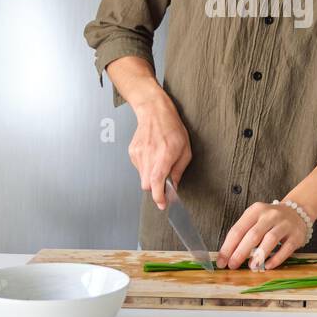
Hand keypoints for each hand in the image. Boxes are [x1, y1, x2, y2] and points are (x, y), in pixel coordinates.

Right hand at [127, 95, 191, 210]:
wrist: (154, 112)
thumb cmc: (172, 128)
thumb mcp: (185, 150)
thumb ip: (179, 170)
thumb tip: (174, 185)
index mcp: (164, 155)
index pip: (156, 182)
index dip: (158, 196)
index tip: (162, 204)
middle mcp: (149, 156)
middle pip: (147, 185)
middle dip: (155, 188)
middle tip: (164, 182)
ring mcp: (138, 154)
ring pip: (142, 177)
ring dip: (151, 176)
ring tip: (159, 161)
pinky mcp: (132, 152)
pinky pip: (139, 168)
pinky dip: (146, 167)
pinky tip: (152, 155)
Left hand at [217, 202, 308, 269]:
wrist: (298, 212)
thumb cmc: (270, 220)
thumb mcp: (255, 220)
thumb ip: (243, 234)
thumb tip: (228, 256)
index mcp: (255, 211)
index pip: (238, 229)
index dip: (228, 247)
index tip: (222, 261)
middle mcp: (270, 215)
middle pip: (253, 234)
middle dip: (240, 252)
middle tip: (232, 265)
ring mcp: (284, 224)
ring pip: (270, 239)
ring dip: (259, 254)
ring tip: (251, 266)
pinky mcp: (296, 235)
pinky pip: (286, 248)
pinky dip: (276, 258)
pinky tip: (268, 266)